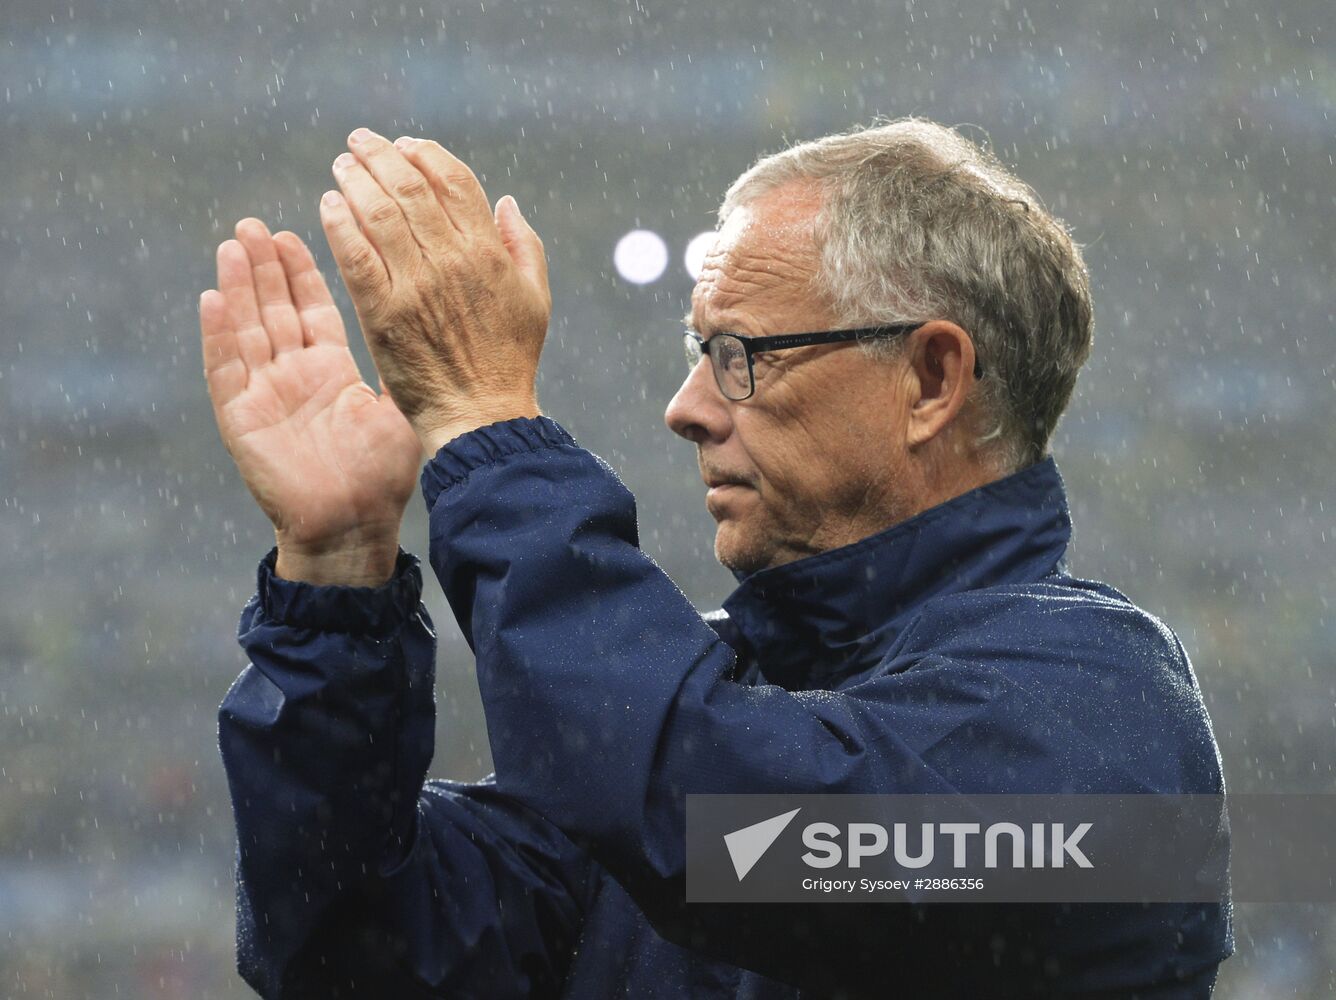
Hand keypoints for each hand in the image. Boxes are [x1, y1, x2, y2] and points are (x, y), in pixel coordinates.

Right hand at [200, 218, 422, 583]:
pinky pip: (226, 370)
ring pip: (247, 329)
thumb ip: (402, 365)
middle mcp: (295, 377)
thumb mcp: (398, 408)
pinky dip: (218, 335)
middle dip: (264, 267)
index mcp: (330, 372)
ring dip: (238, 287)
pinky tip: (212, 298)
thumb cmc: (382, 477)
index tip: (295, 232)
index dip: (301, 273)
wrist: (354, 527)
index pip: (312, 310)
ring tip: (234, 243)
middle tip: (255, 224)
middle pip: (274, 310)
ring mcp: (265, 395)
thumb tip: (431, 325)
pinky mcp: (242, 419)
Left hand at [319, 128, 549, 455]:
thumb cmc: (509, 360)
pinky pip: (355, 255)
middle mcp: (451, 261)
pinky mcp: (382, 313)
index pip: (452, 181)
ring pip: (378, 213)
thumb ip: (524, 245)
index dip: (426, 154)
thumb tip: (507, 202)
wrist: (480, 414)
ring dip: (355, 180)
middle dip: (381, 156)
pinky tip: (329, 205)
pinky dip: (340, 224)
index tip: (406, 146)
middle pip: (409, 187)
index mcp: (488, 252)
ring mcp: (414, 286)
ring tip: (342, 166)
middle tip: (360, 143)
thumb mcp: (535, 298)